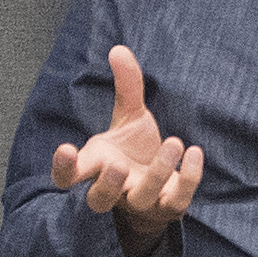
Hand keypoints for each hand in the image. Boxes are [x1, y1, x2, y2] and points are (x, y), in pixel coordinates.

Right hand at [48, 45, 204, 240]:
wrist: (162, 183)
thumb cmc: (136, 149)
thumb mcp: (130, 116)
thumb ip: (125, 86)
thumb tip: (119, 49)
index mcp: (95, 167)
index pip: (67, 178)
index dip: (62, 169)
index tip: (66, 149)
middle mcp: (114, 190)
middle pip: (98, 201)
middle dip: (106, 185)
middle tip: (118, 166)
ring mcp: (141, 202)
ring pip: (141, 199)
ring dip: (157, 173)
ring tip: (173, 142)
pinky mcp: (169, 207)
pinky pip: (177, 201)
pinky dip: (189, 178)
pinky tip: (194, 152)